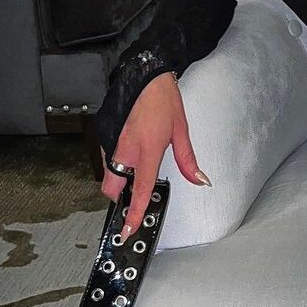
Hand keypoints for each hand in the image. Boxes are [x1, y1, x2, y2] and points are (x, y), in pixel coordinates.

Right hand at [98, 72, 210, 238]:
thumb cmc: (164, 101)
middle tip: (133, 197)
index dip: (135, 212)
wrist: (145, 78)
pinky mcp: (107, 137)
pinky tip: (133, 152)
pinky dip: (118, 164)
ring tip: (138, 168)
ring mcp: (113, 143)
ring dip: (120, 179)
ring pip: (109, 174)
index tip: (129, 228)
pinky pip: (109, 159)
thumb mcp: (182, 132)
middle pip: (112, 188)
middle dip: (120, 198)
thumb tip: (199, 179)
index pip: (141, 189)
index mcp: (147, 150)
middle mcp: (125, 149)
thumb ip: (188, 161)